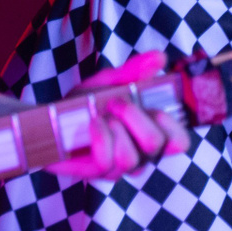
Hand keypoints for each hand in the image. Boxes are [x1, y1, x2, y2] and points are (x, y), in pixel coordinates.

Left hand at [50, 51, 191, 181]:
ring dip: (116, 129)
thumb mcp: (110, 81)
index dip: (174, 127)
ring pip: (131, 158)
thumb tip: (159, 58)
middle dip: (136, 117)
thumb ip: (135, 71)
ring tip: (102, 115)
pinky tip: (93, 123)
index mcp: (152, 133)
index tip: (156, 107)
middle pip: (156, 145)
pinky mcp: (98, 173)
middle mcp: (141, 154)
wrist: (51, 118)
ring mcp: (120, 167)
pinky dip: (100, 137)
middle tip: (117, 102)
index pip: (180, 143)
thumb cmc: (87, 103)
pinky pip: (107, 161)